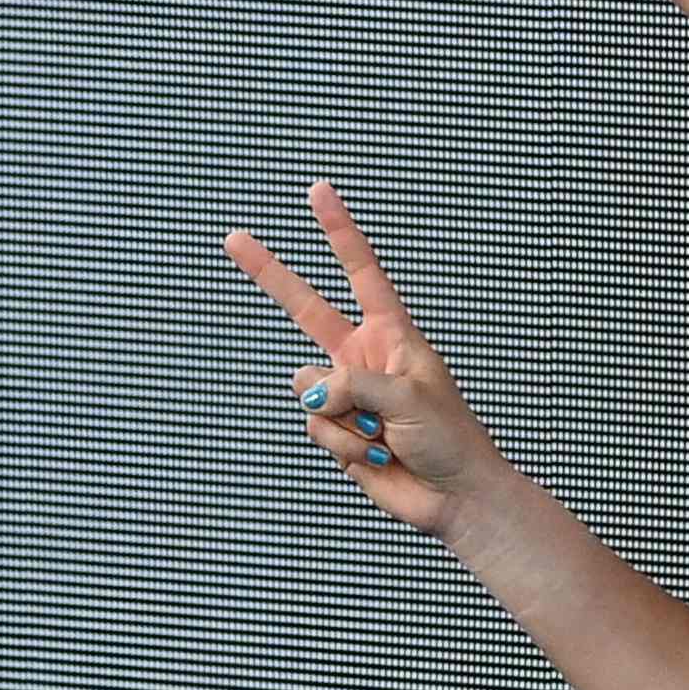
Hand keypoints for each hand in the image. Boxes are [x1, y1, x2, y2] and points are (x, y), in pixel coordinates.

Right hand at [224, 182, 508, 541]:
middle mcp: (362, 357)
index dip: (338, 231)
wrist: (456, 497)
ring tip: (382, 433)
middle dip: (268, 273)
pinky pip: (314, 426)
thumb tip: (309, 394)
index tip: (318, 192)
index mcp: (391, 334)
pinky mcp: (336, 431)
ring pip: (307, 387)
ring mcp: (346, 394)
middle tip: (233, 238)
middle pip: (305, 307)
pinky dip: (343, 443)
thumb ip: (350, 382)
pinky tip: (375, 454)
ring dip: (342, 416)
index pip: (360, 270)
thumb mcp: (406, 394)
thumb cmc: (450, 438)